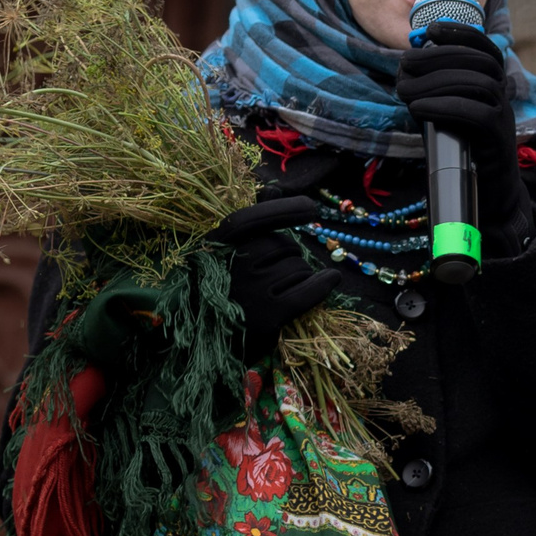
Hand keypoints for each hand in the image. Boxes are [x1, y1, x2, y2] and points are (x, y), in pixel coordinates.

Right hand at [208, 196, 342, 360]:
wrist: (205, 347)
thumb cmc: (220, 294)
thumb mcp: (223, 256)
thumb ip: (250, 222)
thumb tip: (271, 188)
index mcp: (215, 248)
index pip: (253, 219)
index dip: (284, 211)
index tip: (311, 208)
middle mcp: (232, 266)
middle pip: (283, 246)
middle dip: (289, 256)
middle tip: (274, 275)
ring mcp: (250, 292)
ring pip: (298, 268)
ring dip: (300, 276)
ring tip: (279, 291)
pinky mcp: (267, 317)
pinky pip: (307, 291)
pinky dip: (323, 284)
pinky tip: (331, 279)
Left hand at [394, 20, 528, 244]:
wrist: (487, 198)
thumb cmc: (461, 152)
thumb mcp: (446, 114)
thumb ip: (435, 91)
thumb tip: (406, 67)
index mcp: (492, 86)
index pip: (485, 48)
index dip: (461, 33)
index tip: (430, 30)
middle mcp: (503, 97)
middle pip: (479, 61)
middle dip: (438, 56)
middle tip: (404, 65)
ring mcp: (505, 117)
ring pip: (479, 83)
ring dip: (435, 82)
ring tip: (404, 92)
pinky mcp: (500, 140)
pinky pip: (478, 113)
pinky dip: (444, 106)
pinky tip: (418, 110)